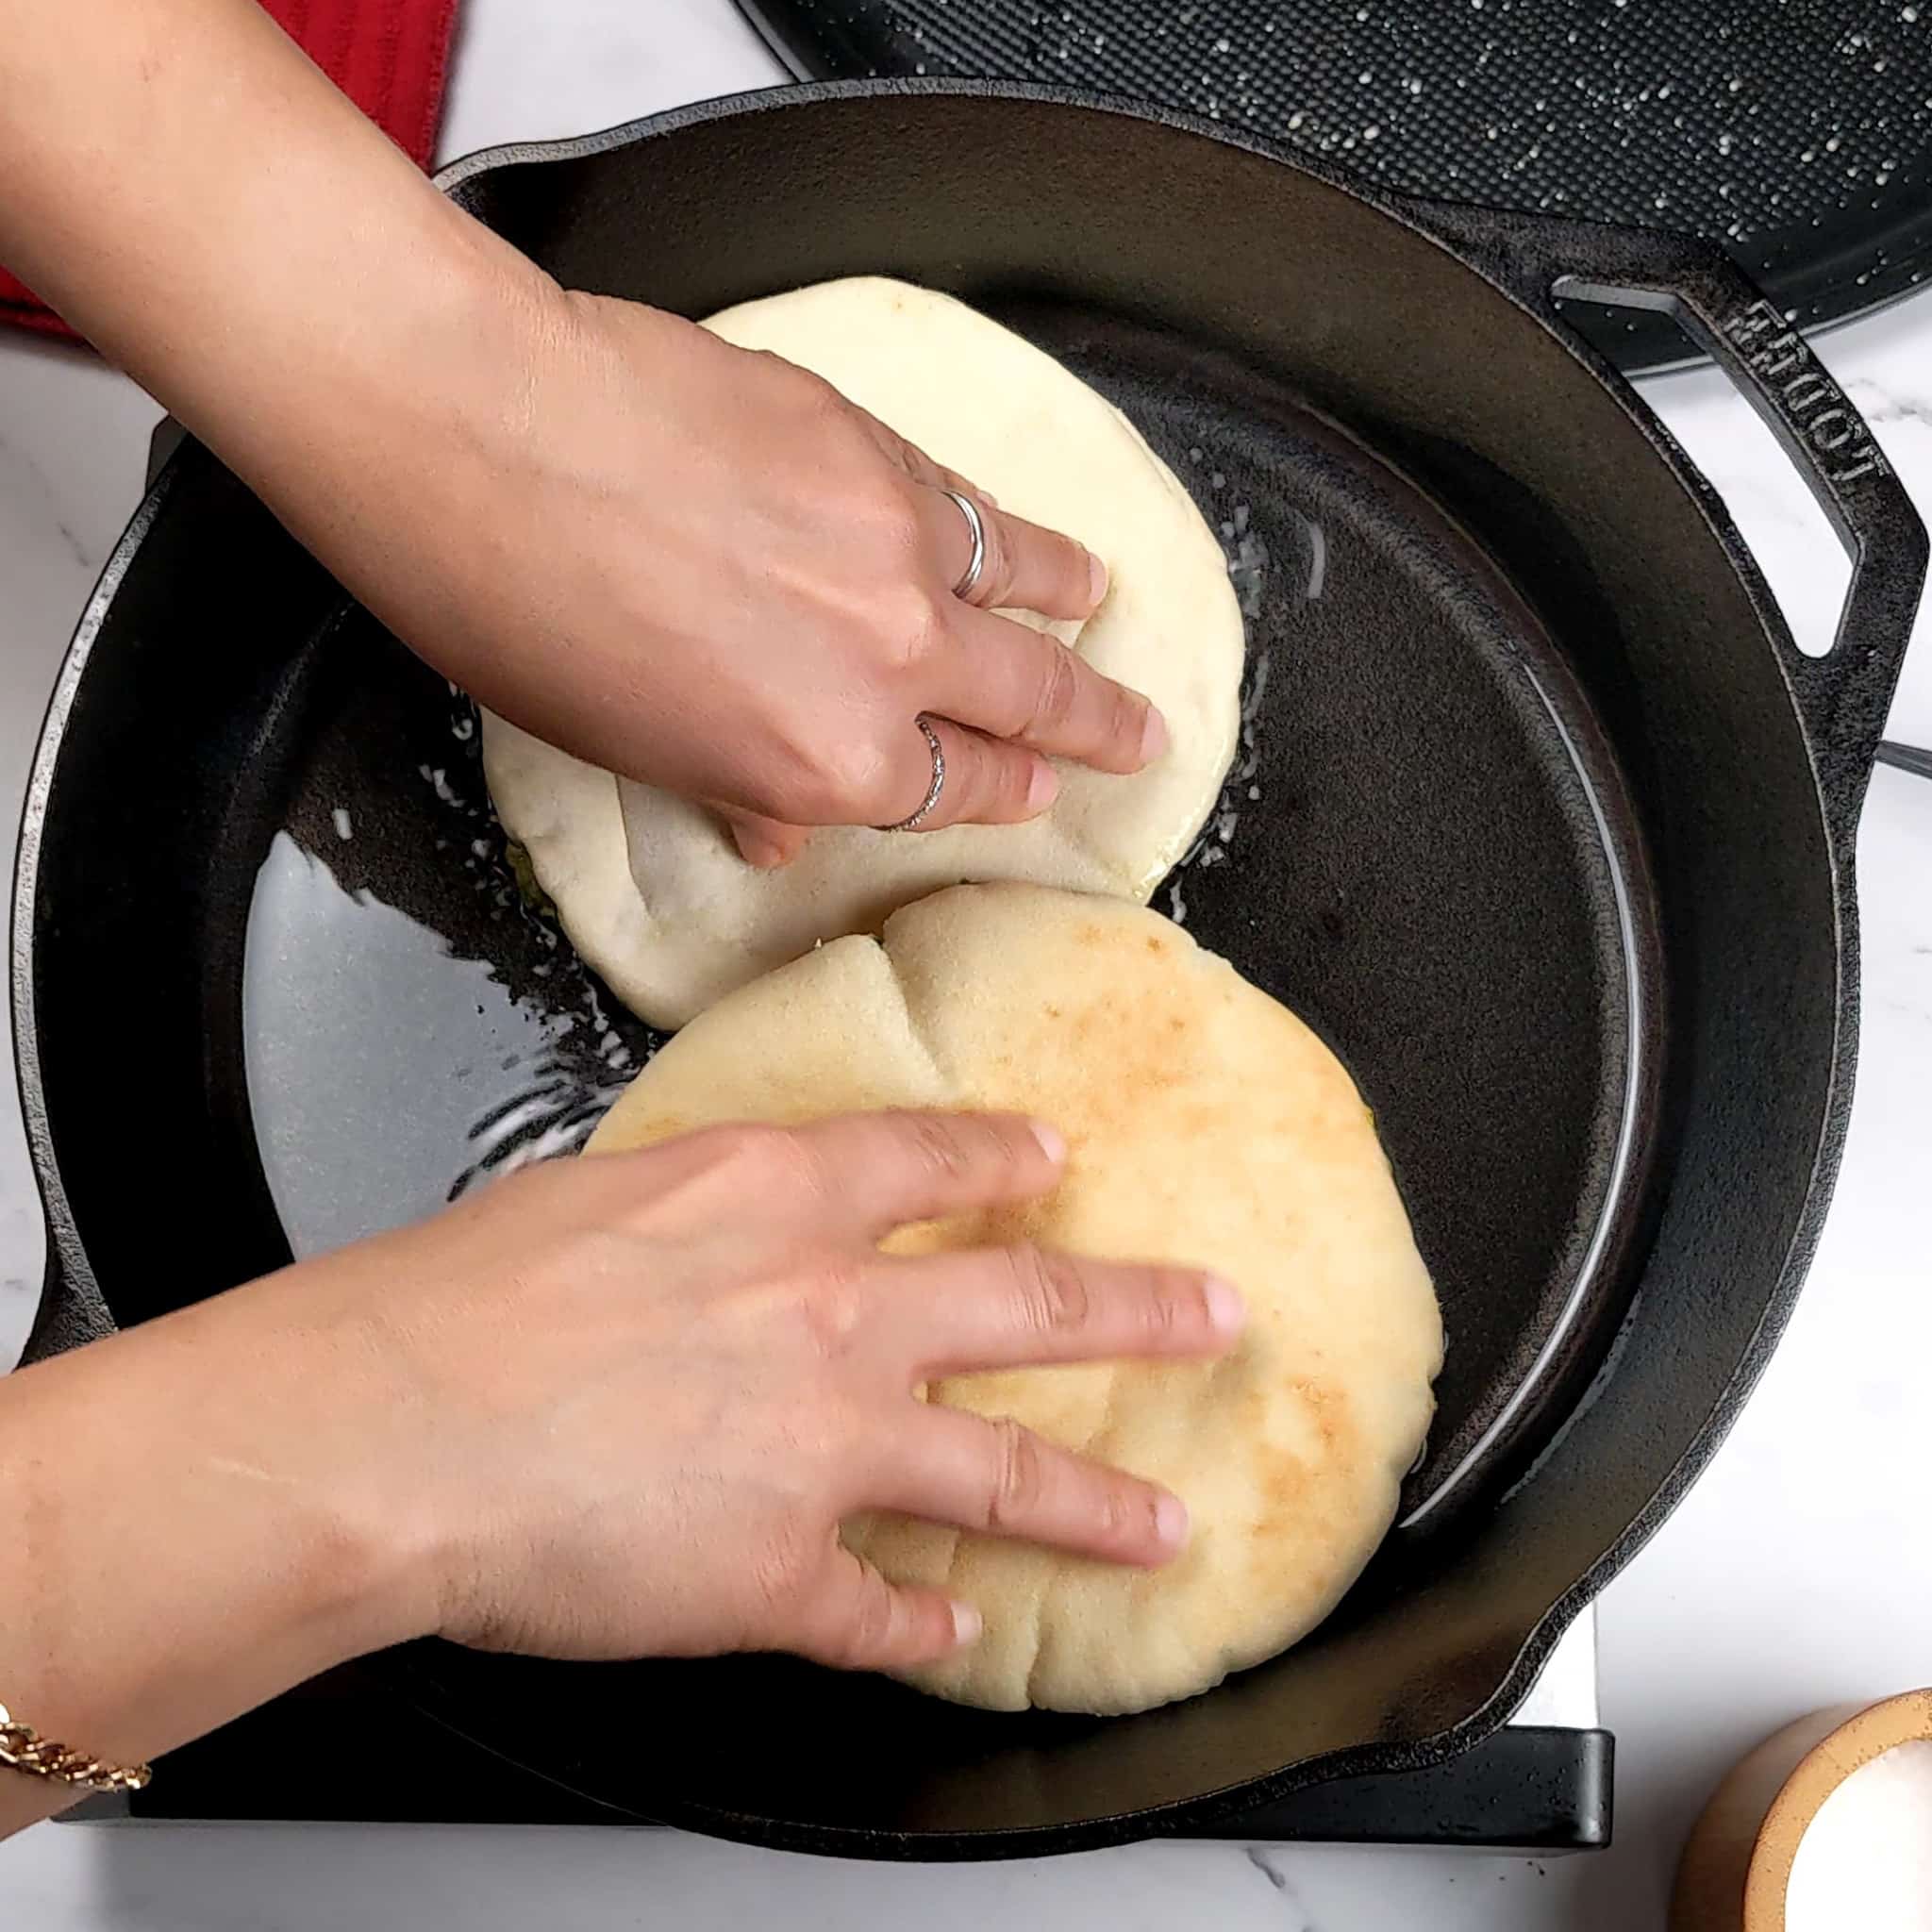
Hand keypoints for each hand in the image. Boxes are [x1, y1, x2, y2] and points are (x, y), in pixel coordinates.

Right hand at [295, 1112, 1241, 1671]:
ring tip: (1164, 1525)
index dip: (1003, 1156)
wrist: (389, 1425)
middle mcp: (836, 1313)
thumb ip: (692, 1215)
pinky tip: (953, 1632)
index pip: (932, 1161)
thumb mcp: (593, 1198)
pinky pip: (882, 1610)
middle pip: (1034, 1301)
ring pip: (1008, 1473)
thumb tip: (714, 1236)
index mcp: (779, 1201)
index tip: (1053, 1156)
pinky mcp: (786, 1573)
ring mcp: (828, 1447)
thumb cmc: (453, 1300)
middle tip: (1217, 1312)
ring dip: (1097, 1505)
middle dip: (1142, 1307)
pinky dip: (922, 1624)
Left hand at [343, 292, 1167, 866]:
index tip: (1033, 788)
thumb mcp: (632, 748)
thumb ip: (739, 783)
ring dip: (1069, 605)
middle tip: (1139, 734)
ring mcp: (898, 547)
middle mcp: (891, 664)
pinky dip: (1003, 524)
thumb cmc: (522, 611)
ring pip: (1024, 584)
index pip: (956, 790)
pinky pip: (966, 499)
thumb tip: (780, 821)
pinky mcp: (876, 443)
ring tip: (1099, 607)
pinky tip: (1012, 527)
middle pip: (1031, 701)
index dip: (1004, 792)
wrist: (486, 436)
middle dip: (1094, 725)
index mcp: (829, 763)